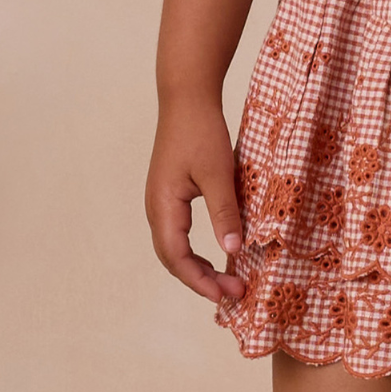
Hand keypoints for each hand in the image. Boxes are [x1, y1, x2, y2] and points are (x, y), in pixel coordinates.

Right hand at [146, 97, 246, 302]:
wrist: (187, 96)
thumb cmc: (201, 130)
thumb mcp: (218, 172)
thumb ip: (224, 211)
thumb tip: (234, 251)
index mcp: (163, 207)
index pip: (177, 259)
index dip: (200, 281)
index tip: (226, 295)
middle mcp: (156, 209)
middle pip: (172, 259)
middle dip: (201, 279)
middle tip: (233, 291)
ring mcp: (161, 201)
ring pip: (175, 247)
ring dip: (198, 266)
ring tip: (226, 279)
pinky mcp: (170, 193)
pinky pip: (179, 232)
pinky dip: (196, 249)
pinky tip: (218, 249)